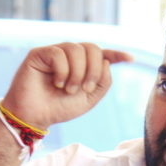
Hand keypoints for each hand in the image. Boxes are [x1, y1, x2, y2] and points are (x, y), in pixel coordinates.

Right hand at [1, 42, 132, 129]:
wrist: (35, 117)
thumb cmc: (59, 108)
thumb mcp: (89, 99)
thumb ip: (102, 82)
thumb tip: (105, 61)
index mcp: (83, 66)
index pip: (102, 54)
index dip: (117, 54)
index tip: (131, 59)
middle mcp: (70, 56)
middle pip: (92, 48)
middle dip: (93, 70)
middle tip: (85, 89)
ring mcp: (55, 52)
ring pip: (77, 49)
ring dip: (77, 73)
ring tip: (68, 89)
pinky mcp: (39, 53)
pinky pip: (58, 53)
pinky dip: (62, 71)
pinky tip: (57, 83)